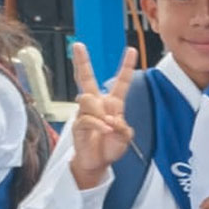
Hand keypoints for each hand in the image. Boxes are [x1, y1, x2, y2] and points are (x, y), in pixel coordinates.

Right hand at [68, 43, 137, 189]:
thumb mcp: (125, 137)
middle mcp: (96, 104)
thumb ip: (123, 127)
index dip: (125, 66)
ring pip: (88, 100)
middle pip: (86, 78)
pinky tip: (105, 130)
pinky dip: (98, 125)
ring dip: (101, 114)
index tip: (131, 50)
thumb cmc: (110, 147)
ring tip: (108, 127)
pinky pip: (87, 118)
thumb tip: (111, 119)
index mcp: (112, 103)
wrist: (97, 162)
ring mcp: (85, 113)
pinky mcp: (77, 124)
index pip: (120, 82)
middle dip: (82, 61)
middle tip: (78, 46)